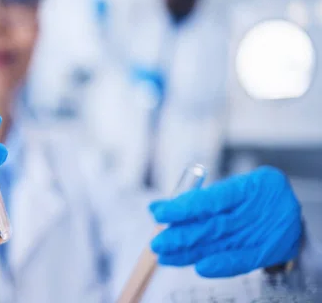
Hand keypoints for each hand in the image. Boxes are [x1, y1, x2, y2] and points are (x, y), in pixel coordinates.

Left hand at [149, 167, 302, 276]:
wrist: (292, 208)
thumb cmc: (254, 192)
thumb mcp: (235, 184)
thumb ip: (201, 197)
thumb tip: (159, 208)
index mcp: (249, 187)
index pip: (211, 200)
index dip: (183, 208)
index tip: (158, 213)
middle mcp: (256, 211)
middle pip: (213, 226)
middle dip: (181, 235)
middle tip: (157, 241)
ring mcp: (262, 234)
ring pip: (220, 245)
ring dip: (190, 252)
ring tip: (164, 255)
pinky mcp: (265, 252)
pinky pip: (240, 262)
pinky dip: (219, 266)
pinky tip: (198, 266)